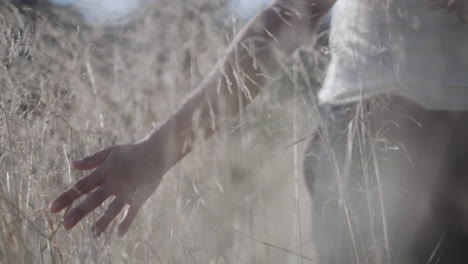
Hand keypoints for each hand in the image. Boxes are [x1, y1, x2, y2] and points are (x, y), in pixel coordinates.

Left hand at [49, 142, 163, 236]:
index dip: (66, 197)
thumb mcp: (111, 152)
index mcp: (104, 172)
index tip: (51, 209)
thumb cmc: (131, 152)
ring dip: (102, 222)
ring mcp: (127, 191)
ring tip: (92, 233)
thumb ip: (92, 160)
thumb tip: (73, 165)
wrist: (156, 153)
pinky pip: (132, 212)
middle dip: (79, 212)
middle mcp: (114, 183)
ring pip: (113, 209)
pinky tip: (118, 233)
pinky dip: (126, 222)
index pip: (82, 186)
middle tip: (65, 225)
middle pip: (94, 199)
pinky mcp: (139, 197)